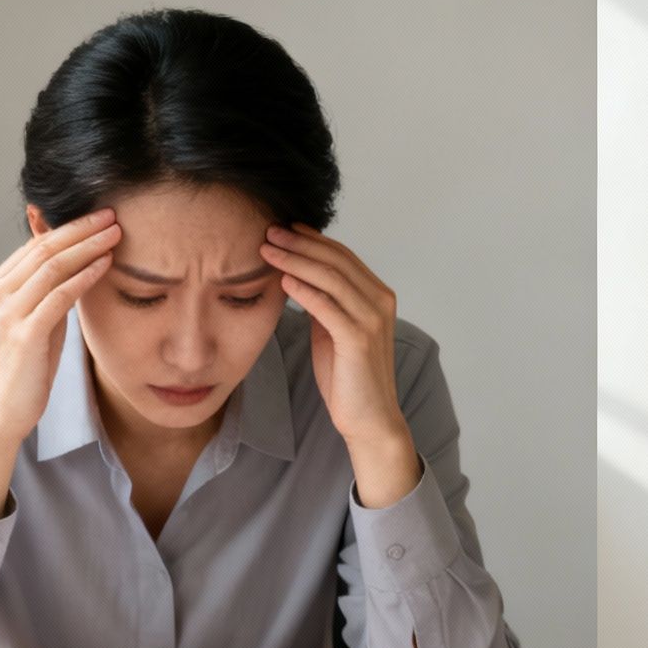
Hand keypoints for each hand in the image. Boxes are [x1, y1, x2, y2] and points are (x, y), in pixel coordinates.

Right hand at [0, 208, 120, 447]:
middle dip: (81, 228)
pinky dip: (85, 276)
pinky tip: (106, 264)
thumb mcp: (35, 325)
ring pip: (52, 265)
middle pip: (44, 247)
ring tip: (116, 232)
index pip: (35, 245)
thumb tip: (77, 271)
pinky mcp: (24, 334)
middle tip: (112, 214)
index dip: (68, 228)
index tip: (98, 217)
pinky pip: (59, 295)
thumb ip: (49, 296)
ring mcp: (7, 312)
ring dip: (88, 246)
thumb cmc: (21, 372)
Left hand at [260, 224, 420, 506]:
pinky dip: (304, 289)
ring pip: (331, 277)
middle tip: (269, 230)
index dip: (312, 239)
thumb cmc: (348, 377)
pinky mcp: (359, 339)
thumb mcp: (332, 331)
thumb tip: (297, 275)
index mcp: (377, 296)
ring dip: (296, 260)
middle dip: (300, 242)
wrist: (368, 419)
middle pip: (336, 260)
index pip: (342, 256)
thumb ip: (323, 303)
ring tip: (267, 249)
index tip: (283, 227)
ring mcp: (372, 319)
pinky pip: (327, 306)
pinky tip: (282, 279)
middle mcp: (380, 301)